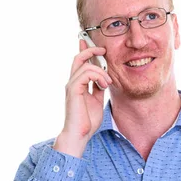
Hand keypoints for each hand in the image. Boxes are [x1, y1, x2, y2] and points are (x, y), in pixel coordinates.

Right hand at [53, 40, 112, 157]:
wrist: (79, 135)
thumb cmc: (87, 121)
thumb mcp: (97, 101)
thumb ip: (98, 89)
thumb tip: (105, 79)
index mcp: (78, 84)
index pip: (80, 63)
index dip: (86, 51)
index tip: (97, 46)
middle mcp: (73, 82)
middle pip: (78, 58)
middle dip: (91, 50)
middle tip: (103, 50)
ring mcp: (72, 86)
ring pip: (84, 65)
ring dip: (101, 71)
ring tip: (108, 82)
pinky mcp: (73, 90)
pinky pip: (85, 74)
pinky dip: (98, 76)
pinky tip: (104, 85)